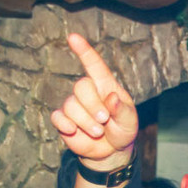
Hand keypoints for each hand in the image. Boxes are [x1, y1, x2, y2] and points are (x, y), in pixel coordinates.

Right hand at [49, 34, 138, 172]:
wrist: (111, 151)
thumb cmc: (122, 129)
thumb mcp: (129, 121)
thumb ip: (123, 110)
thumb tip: (112, 98)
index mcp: (105, 86)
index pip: (94, 65)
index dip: (84, 51)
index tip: (73, 37)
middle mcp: (88, 92)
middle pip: (81, 86)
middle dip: (93, 106)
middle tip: (104, 121)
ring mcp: (74, 105)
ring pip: (71, 105)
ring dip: (86, 122)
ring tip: (98, 131)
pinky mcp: (63, 120)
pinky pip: (58, 117)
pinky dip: (66, 125)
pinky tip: (73, 131)